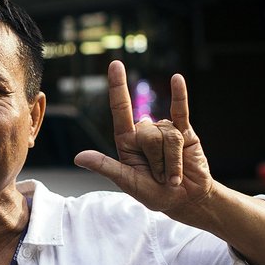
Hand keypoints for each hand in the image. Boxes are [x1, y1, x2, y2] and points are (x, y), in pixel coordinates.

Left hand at [74, 61, 212, 217]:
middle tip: (161, 176)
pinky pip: (181, 110)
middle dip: (157, 159)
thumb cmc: (155, 194)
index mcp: (126, 142)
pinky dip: (179, 95)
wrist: (186, 199)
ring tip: (173, 173)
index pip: (120, 109)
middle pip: (148, 131)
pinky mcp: (185, 131)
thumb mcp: (128, 182)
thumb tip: (78, 157)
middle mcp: (144, 132)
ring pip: (167, 135)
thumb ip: (106, 167)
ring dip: (172, 160)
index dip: (118, 87)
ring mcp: (165, 130)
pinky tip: (177, 79)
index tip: (116, 64)